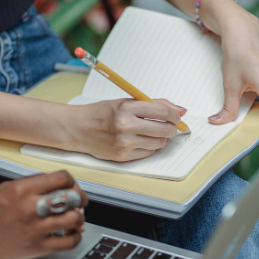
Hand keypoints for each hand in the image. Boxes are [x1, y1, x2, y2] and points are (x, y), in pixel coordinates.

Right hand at [0, 171, 88, 258]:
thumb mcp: (5, 189)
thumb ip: (31, 187)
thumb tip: (56, 188)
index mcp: (22, 189)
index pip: (62, 178)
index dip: (72, 182)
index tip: (72, 187)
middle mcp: (31, 207)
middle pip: (73, 197)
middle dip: (81, 199)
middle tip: (80, 202)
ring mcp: (35, 228)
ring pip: (75, 219)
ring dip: (79, 218)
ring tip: (75, 219)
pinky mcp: (36, 248)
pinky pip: (68, 242)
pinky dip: (75, 237)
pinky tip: (71, 234)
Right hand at [65, 99, 186, 161]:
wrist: (77, 128)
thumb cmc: (102, 113)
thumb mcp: (124, 102)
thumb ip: (152, 104)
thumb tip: (180, 110)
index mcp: (126, 108)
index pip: (162, 111)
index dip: (174, 114)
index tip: (176, 116)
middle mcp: (126, 126)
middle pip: (164, 130)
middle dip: (172, 128)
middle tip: (170, 126)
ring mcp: (124, 143)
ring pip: (159, 143)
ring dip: (161, 138)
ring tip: (152, 132)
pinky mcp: (123, 156)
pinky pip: (148, 153)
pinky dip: (150, 147)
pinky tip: (142, 140)